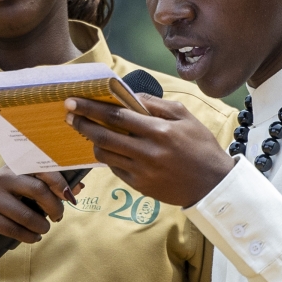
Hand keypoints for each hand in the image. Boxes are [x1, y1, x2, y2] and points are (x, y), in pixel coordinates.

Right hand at [0, 166, 72, 281]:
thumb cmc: (8, 209)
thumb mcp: (27, 197)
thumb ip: (50, 190)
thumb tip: (78, 186)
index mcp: (12, 167)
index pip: (40, 166)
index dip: (59, 180)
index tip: (70, 195)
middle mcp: (0, 177)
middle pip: (37, 190)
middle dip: (54, 207)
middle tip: (58, 216)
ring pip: (26, 214)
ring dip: (42, 226)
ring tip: (43, 230)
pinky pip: (14, 229)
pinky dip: (29, 237)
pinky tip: (33, 237)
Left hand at [64, 95, 234, 207]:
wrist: (213, 184)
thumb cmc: (200, 146)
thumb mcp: (185, 116)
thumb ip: (156, 104)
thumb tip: (130, 95)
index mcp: (159, 130)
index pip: (117, 116)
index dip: (91, 108)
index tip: (74, 101)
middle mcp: (148, 151)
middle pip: (104, 135)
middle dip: (82, 123)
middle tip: (68, 114)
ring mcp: (142, 171)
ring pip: (106, 154)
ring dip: (91, 141)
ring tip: (85, 130)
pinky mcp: (141, 186)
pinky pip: (115, 169)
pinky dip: (106, 157)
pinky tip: (104, 148)